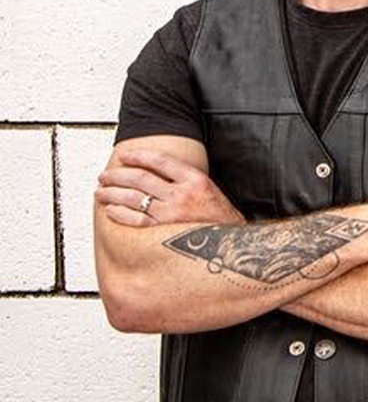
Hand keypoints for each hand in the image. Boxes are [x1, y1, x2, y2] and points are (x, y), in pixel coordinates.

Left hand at [96, 146, 243, 227]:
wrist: (232, 244)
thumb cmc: (219, 218)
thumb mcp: (209, 189)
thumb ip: (184, 179)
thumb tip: (154, 172)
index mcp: (195, 180)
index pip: (160, 161)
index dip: (138, 156)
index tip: (125, 156)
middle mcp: (181, 195)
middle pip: (141, 178)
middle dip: (117, 175)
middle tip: (105, 176)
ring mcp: (170, 214)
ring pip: (133, 198)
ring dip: (112, 193)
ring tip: (100, 191)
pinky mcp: (162, 233)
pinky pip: (134, 220)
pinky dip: (119, 213)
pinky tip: (110, 209)